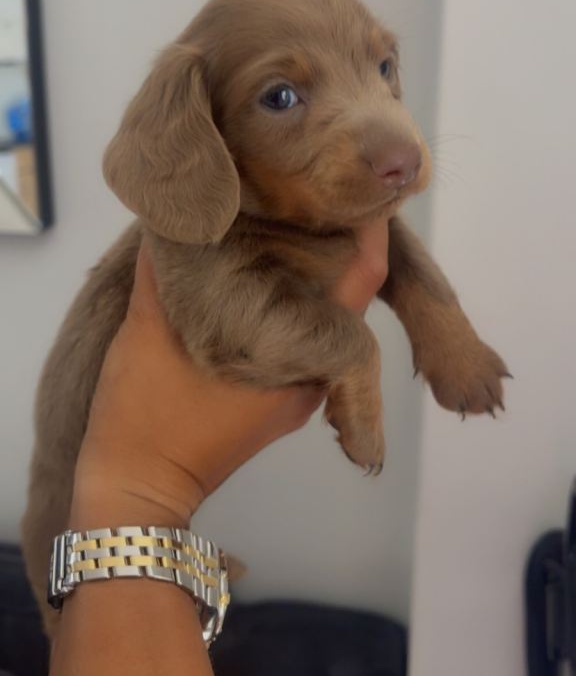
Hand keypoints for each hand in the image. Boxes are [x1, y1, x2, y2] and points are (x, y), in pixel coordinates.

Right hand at [70, 218, 389, 529]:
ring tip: (280, 219)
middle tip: (308, 188)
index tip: (352, 181)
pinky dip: (286, 302)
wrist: (133, 494)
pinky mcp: (274, 403)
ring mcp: (296, 392)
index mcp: (305, 354)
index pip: (363, 276)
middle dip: (335, 239)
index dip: (367, 224)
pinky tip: (254, 274)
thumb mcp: (150, 327)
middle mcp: (315, 374)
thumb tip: (180, 214)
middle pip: (347, 293)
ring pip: (322, 316)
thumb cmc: (149, 412)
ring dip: (309, 271)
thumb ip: (168, 267)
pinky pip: (297, 339)